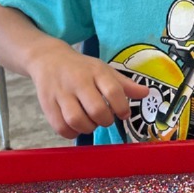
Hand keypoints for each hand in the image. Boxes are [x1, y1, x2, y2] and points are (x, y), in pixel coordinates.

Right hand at [29, 44, 147, 138]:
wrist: (48, 59)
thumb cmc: (82, 68)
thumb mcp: (104, 71)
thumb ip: (124, 85)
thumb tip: (147, 93)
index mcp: (96, 72)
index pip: (113, 91)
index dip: (121, 107)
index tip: (123, 113)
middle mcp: (78, 81)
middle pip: (96, 109)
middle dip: (105, 120)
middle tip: (104, 119)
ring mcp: (61, 93)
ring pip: (76, 120)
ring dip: (88, 128)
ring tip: (90, 123)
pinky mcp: (47, 104)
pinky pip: (60, 127)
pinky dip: (71, 133)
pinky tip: (76, 127)